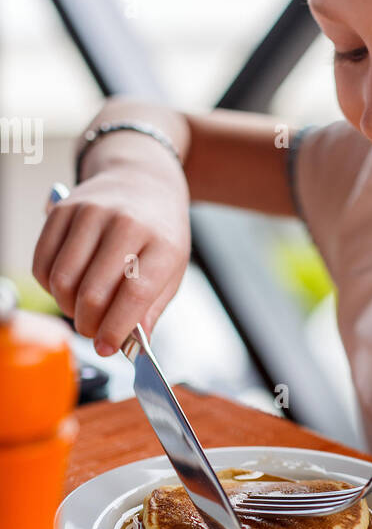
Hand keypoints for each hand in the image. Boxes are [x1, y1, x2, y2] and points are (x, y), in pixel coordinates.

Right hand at [31, 158, 190, 355]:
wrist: (143, 181)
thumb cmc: (159, 232)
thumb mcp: (172, 269)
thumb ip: (151, 308)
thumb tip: (132, 343)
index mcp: (162, 242)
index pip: (135, 293)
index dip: (116, 327)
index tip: (108, 347)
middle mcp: (126, 223)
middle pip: (93, 292)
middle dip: (89, 324)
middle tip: (94, 331)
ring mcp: (92, 213)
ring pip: (63, 280)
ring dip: (67, 307)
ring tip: (82, 310)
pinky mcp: (63, 209)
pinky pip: (42, 262)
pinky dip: (49, 286)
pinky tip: (67, 287)